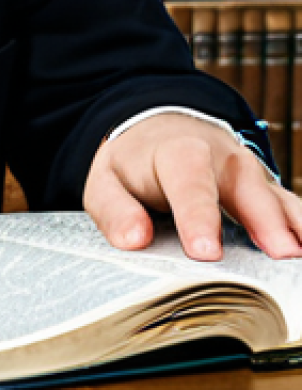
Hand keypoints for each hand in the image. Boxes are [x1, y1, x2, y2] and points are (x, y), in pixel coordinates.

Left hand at [84, 113, 301, 260]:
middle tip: (281, 255)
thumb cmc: (134, 164)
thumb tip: (133, 239)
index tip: (204, 251)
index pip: (189, 184)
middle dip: (264, 221)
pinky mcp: (268, 191)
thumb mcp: (107, 181)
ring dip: (294, 226)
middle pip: (247, 188)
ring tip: (301, 259)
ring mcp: (251, 174)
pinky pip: (291, 209)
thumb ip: (115, 210)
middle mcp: (222, 159)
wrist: (160, 129)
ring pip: (277, 198)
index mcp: (178, 154)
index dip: (198, 217)